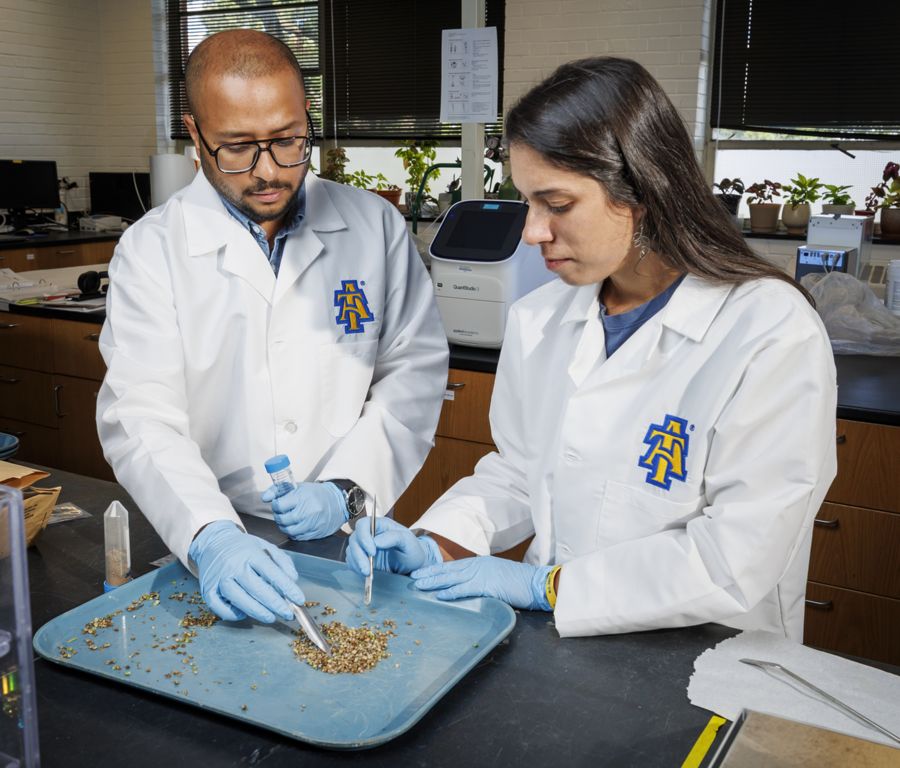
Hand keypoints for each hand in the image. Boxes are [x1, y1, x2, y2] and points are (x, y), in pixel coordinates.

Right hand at [188, 520, 305, 622]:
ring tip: (271, 617)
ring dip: (257, 611)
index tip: (299, 599)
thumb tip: (293, 580)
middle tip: (288, 614)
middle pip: (256, 589)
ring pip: (239, 599)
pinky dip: (232, 614)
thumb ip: (282, 562)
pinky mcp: (207, 589)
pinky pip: (219, 607)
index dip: (287, 588)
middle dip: (275, 604)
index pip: (272, 572)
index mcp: (250, 553)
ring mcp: (219, 578)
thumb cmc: (243, 547)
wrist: (214, 542)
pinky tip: (244, 614)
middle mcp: (233, 565)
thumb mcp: (266, 546)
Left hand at [261, 481, 346, 539]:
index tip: (279, 504)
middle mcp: (308, 511)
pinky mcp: (316, 533)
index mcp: (303, 497)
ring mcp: (313, 523)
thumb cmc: (316, 494)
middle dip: (278, 516)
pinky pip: (298, 537)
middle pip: (282, 519)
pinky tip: (296, 525)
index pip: (279, 505)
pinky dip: (294, 532)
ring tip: (287, 520)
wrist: (338, 503)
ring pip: (289, 530)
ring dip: (284, 526)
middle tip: (282, 513)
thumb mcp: (298, 487)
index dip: (276, 505)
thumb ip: (278, 490)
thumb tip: (264, 497)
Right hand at [344, 517, 441, 575]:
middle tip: (367, 569)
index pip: (363, 524)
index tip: (372, 551)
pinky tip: (365, 574)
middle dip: (359, 555)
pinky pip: (352, 562)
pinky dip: (356, 568)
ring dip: (356, 563)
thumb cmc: (412, 550)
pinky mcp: (362, 559)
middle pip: (354, 539)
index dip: (364, 537)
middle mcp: (370, 534)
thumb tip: (376, 541)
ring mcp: (364, 546)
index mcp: (380, 525)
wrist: (412, 566)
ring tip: (368, 574)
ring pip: (351, 551)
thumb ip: (395, 537)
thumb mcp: (409, 542)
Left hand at [411, 556, 553, 610]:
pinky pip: (465, 589)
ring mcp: (482, 574)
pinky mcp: (487, 585)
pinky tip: (439, 595)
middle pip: (448, 570)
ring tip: (419, 585)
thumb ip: (481, 581)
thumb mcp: (497, 577)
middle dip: (429, 573)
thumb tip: (469, 588)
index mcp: (479, 563)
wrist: (537, 583)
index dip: (435, 570)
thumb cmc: (519, 582)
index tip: (421, 572)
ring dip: (434, 582)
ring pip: (452, 578)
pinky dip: (451, 592)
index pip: (452, 567)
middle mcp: (477, 566)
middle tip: (412, 577)